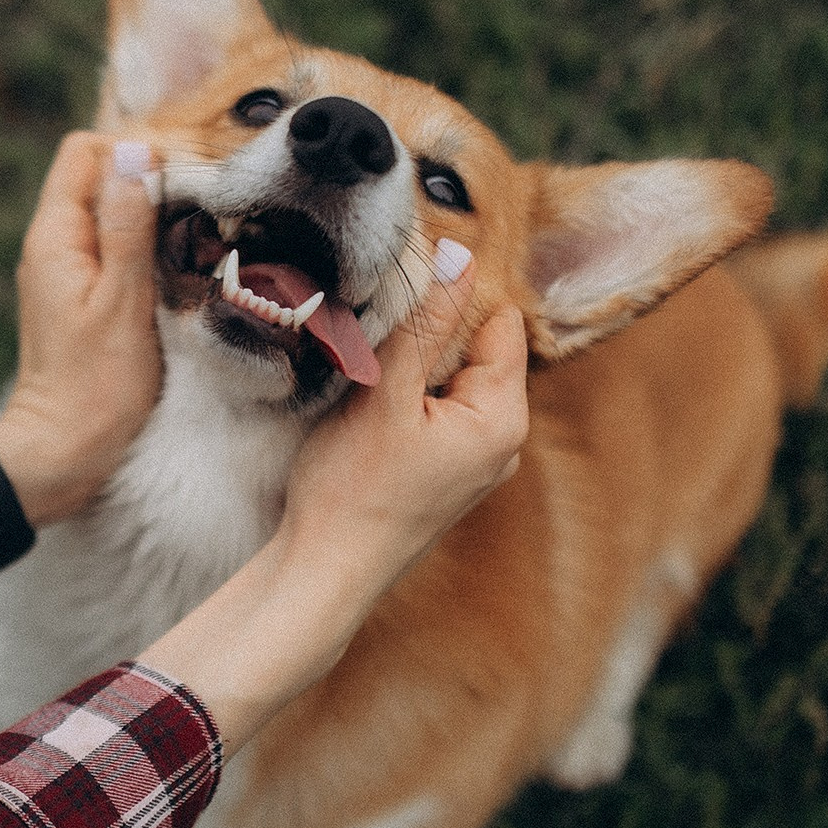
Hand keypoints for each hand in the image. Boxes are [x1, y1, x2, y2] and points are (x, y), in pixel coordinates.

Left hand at [0, 133, 160, 526]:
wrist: (65, 453)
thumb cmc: (98, 385)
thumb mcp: (123, 300)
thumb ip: (128, 225)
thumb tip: (135, 151)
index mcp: (55, 236)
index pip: (86, 150)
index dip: (134, 153)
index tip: (179, 186)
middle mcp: (52, 245)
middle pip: (99, 176)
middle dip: (147, 181)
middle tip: (194, 215)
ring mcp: (65, 271)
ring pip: (108, 213)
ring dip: (149, 218)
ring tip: (188, 246)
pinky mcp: (80, 297)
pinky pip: (111, 248)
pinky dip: (142, 249)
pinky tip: (171, 276)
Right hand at [138, 249, 527, 752]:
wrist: (323, 573)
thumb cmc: (352, 490)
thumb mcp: (385, 393)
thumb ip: (424, 322)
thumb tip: (455, 254)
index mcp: (504, 418)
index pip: (499, 322)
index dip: (453, 297)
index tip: (404, 290)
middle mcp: (503, 443)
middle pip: (476, 351)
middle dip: (430, 332)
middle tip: (376, 330)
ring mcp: (474, 463)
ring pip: (449, 382)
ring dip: (411, 365)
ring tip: (366, 370)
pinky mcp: (443, 476)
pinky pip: (434, 412)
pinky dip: (405, 398)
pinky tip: (367, 404)